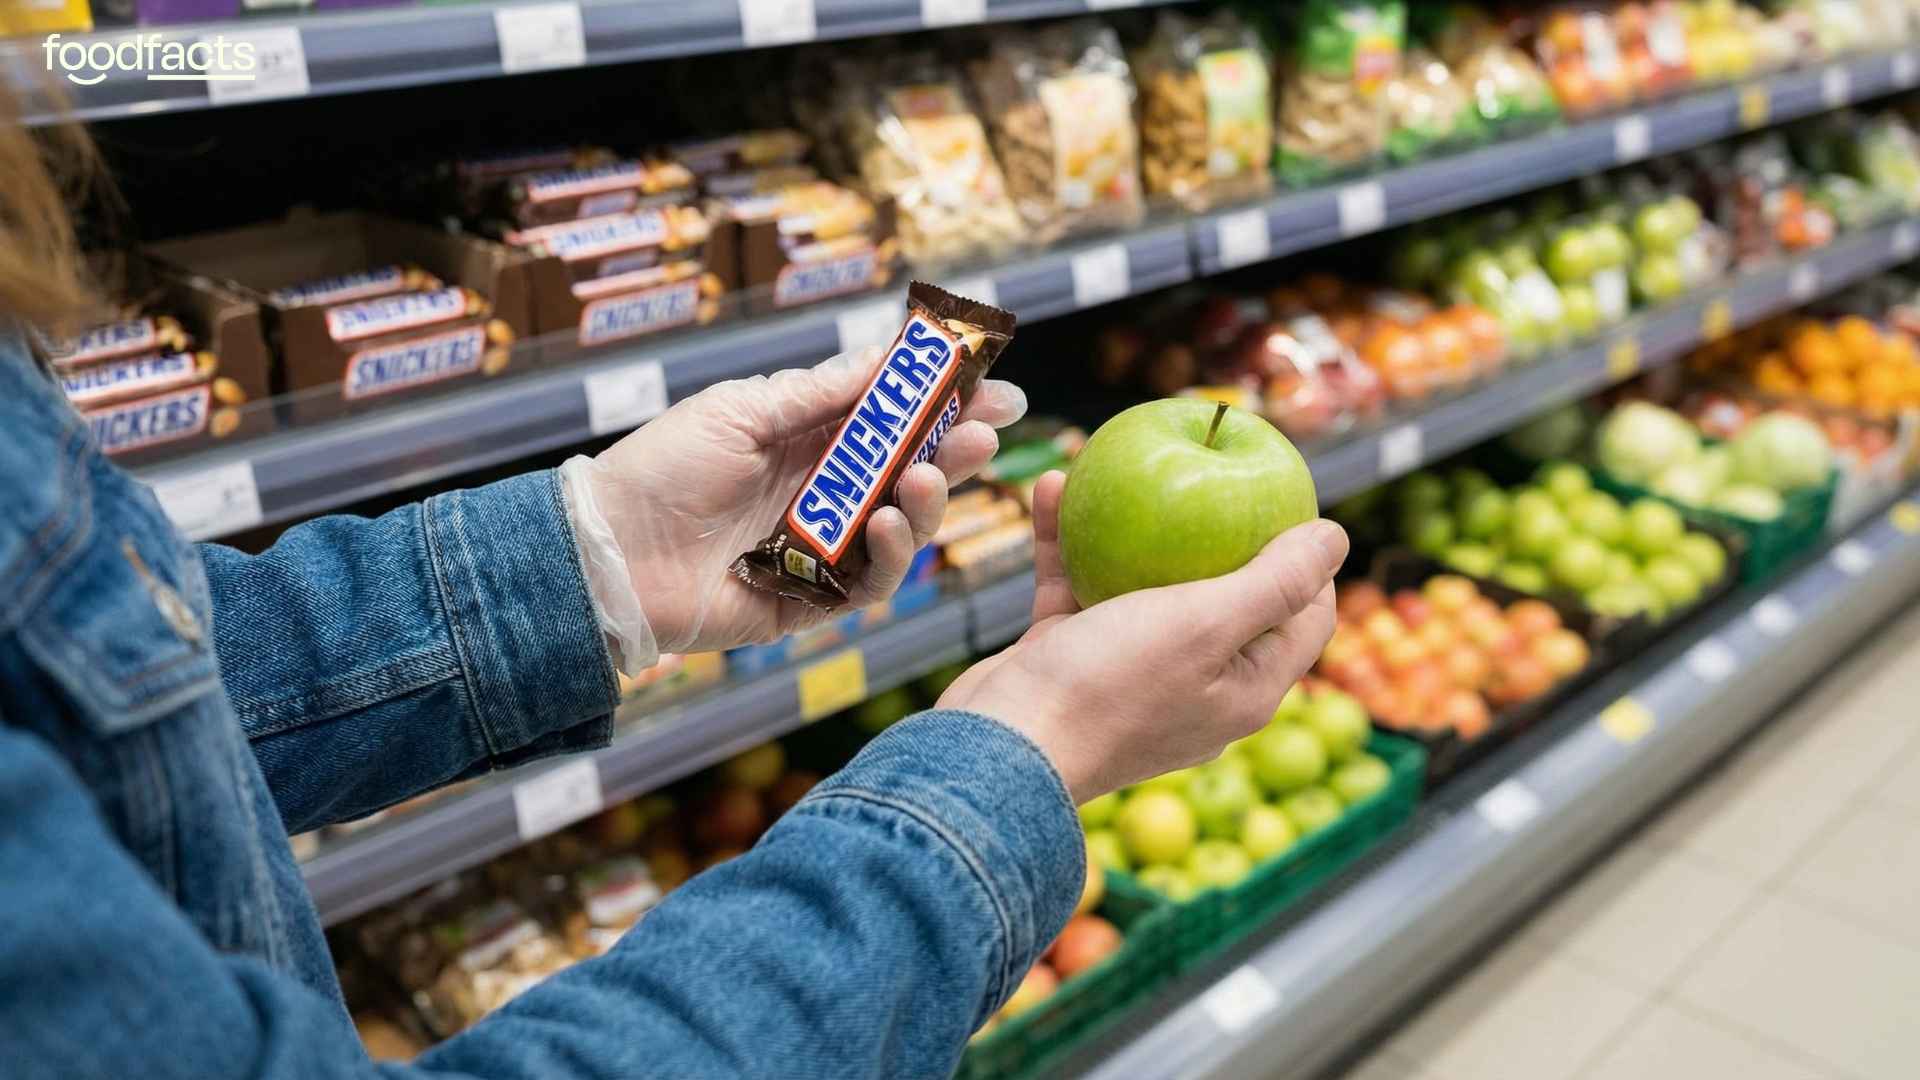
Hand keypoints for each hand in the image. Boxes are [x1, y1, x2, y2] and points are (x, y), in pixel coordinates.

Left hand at [578, 348, 1025, 652]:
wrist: (607, 550)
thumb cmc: (662, 468)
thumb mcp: (743, 410)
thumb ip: (819, 392)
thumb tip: (889, 361)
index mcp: (807, 443)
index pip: (892, 423)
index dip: (944, 408)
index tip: (994, 389)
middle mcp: (822, 496)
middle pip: (909, 475)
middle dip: (954, 454)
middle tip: (989, 436)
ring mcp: (821, 550)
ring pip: (900, 531)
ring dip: (925, 506)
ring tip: (926, 482)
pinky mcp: (811, 602)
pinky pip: (868, 585)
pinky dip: (886, 559)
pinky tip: (883, 529)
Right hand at [937, 471, 1345, 802]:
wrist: (1000, 748)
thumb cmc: (1111, 687)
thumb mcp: (1206, 623)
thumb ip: (1275, 581)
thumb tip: (1337, 537)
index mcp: (1246, 690)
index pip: (1304, 619)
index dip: (1308, 560)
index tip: (1287, 498)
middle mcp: (1196, 686)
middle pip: (1227, 596)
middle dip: (1216, 528)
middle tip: (1210, 470)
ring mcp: (1132, 674)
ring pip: (1144, 584)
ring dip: (1130, 525)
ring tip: (1117, 466)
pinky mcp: (1073, 659)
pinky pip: (1080, 588)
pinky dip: (1070, 544)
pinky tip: (1054, 488)